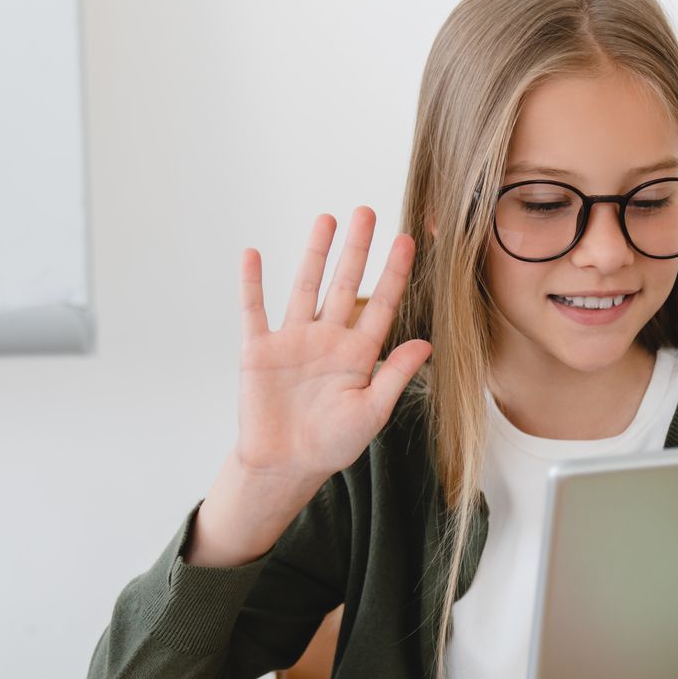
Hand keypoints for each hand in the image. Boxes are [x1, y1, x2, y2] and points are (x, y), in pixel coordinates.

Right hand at [185, 208, 430, 567]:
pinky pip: (255, 310)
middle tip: (367, 212)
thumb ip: (394, 376)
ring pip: (305, 287)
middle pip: (344, 284)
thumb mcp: (371, 413)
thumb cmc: (331, 444)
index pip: (380, 305)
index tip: (405, 241)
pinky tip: (252, 255)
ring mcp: (293, 341)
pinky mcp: (259, 350)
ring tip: (326, 219)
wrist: (284, 466)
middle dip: (357, 249)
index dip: (393, 273)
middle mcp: (327, 339)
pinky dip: (252, 284)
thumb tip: (425, 343)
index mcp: (358, 354)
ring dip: (314, 253)